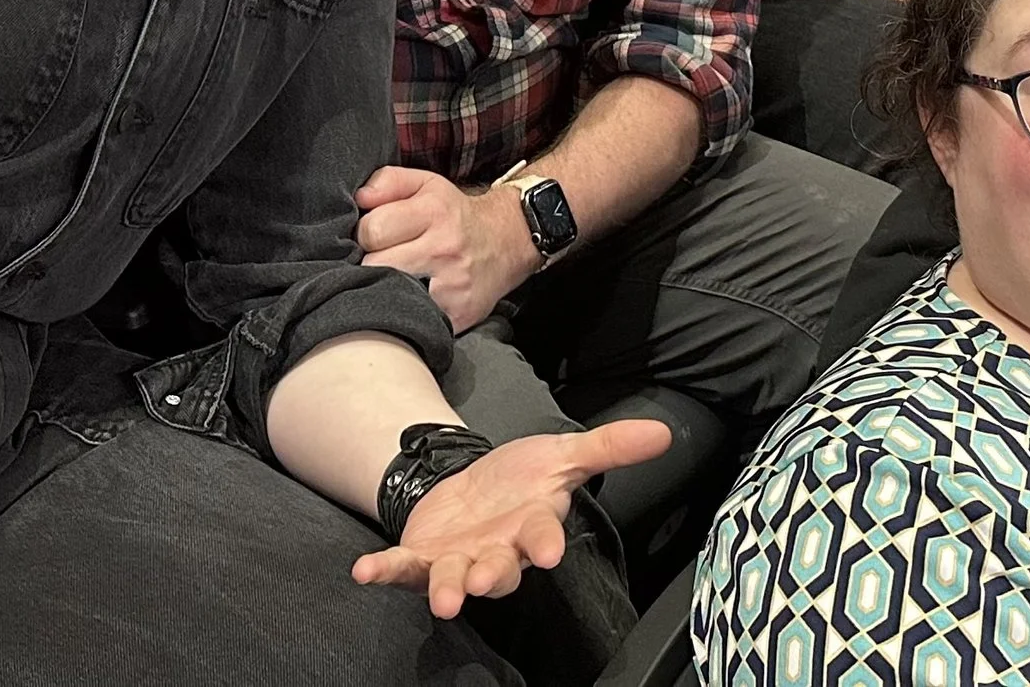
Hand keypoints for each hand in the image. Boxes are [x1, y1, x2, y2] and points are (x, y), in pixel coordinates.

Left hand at [352, 419, 671, 616]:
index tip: (550, 552)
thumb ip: (608, 448)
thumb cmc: (520, 481)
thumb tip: (664, 432)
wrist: (469, 491)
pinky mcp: (421, 560)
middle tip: (481, 582)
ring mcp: (458, 560)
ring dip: (445, 588)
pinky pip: (402, 570)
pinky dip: (384, 571)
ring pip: (453, 579)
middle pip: (498, 569)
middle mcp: (497, 551)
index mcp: (532, 526)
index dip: (546, 542)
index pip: (544, 534)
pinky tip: (365, 569)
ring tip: (442, 598)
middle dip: (491, 576)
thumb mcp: (561, 455)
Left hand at [355, 167, 538, 332]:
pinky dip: (408, 311)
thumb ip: (388, 182)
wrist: (507, 242)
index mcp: (433, 211)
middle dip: (372, 262)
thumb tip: (360, 198)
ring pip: (390, 294)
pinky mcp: (458, 315)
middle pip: (374, 265)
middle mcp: (444, 247)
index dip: (367, 233)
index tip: (379, 236)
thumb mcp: (426, 184)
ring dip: (386, 287)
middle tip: (387, 257)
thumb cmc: (454, 215)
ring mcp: (452, 285)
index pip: (371, 229)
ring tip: (397, 277)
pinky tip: (414, 298)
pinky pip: (415, 319)